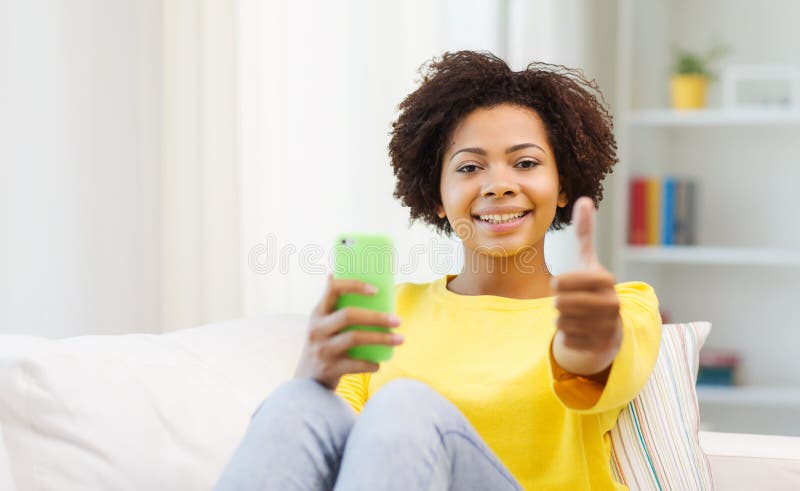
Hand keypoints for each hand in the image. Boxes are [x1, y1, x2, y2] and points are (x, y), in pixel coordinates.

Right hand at [294, 274, 404, 389]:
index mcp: (317, 313)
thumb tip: (333, 274)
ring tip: (400, 339)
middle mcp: (317, 329)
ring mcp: (322, 349)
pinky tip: (379, 363)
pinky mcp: (330, 368)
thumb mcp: (320, 324)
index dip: (355, 286)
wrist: (307, 384)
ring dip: (381, 339)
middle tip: (398, 320)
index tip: (376, 290)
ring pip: (355, 338)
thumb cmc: (322, 345)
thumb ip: (329, 305)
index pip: (333, 289)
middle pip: (348, 315)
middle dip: (376, 317)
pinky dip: (371, 364)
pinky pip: (356, 364)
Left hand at [551, 196, 621, 376]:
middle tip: (568, 302)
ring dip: (562, 319)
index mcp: (606, 280)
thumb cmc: (591, 288)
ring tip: (574, 315)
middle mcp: (612, 303)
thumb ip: (585, 233)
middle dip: (558, 303)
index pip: (564, 281)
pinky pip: (567, 340)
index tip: (563, 284)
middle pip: (561, 303)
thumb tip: (584, 199)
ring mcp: (608, 326)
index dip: (558, 284)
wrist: (606, 325)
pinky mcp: (601, 346)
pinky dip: (566, 335)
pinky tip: (578, 330)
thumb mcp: (587, 260)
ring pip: (562, 321)